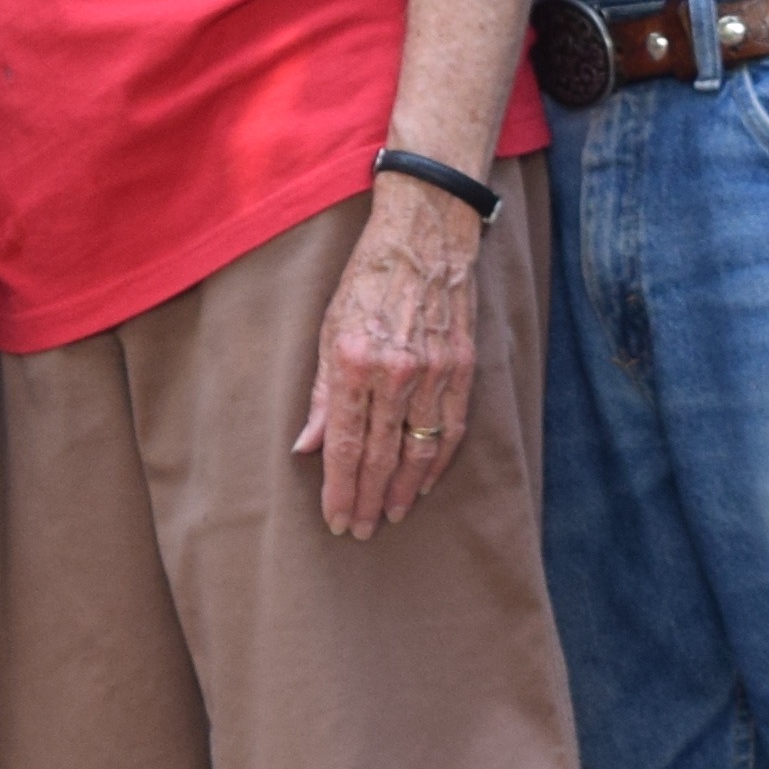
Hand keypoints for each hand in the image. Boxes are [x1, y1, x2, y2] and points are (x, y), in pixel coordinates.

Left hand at [298, 188, 482, 536]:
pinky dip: (436, 462)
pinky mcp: (461, 369)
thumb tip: (307, 447)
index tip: (335, 519)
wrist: (425, 238)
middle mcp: (395, 374)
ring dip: (401, 490)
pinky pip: (451, 429)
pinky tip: (422, 483)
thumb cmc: (367, 280)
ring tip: (388, 515)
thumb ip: (320, 394)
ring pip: (418, 451)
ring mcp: (433, 374)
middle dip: (366, 499)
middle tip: (359, 530)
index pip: (344, 445)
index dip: (339, 489)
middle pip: (379, 456)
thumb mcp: (329, 329)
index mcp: (354, 364)